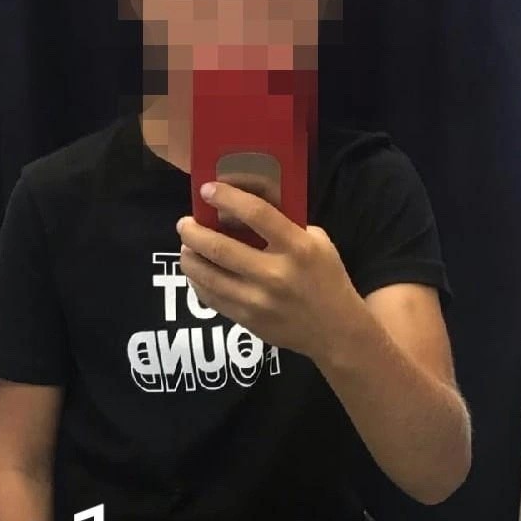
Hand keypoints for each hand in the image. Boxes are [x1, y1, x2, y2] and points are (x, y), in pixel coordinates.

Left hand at [176, 181, 364, 362]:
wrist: (335, 330)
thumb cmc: (327, 278)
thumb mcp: (318, 243)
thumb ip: (286, 226)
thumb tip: (246, 210)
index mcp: (297, 248)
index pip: (256, 214)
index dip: (227, 198)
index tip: (207, 190)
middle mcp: (275, 274)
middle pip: (220, 248)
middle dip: (193, 232)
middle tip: (185, 224)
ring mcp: (258, 301)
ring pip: (208, 276)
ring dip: (189, 258)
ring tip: (186, 247)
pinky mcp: (247, 320)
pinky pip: (211, 298)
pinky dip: (198, 282)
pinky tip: (196, 271)